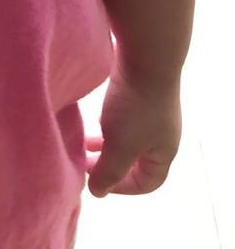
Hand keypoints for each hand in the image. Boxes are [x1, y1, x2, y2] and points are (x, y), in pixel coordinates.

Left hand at [86, 63, 181, 197]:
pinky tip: (92, 118)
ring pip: (127, 139)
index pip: (148, 183)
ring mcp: (151, 113)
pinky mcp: (139, 95)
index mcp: (163, 152)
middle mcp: (161, 135)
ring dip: (106, 144)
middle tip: (85, 163)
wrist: (145, 56)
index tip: (96, 181)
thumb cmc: (135, 107)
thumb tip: (98, 192)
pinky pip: (122, 119)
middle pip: (136, 162)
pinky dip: (106, 125)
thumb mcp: (120, 145)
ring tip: (84, 143)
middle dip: (110, 165)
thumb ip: (108, 172)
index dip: (122, 189)